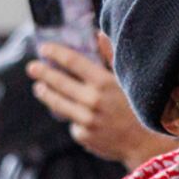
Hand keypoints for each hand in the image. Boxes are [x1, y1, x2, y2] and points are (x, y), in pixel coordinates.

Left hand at [27, 40, 177, 167]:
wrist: (146, 144)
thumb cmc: (139, 107)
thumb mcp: (128, 79)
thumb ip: (111, 56)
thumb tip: (98, 34)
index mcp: (104, 82)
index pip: (74, 62)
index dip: (57, 53)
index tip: (44, 48)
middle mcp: (93, 101)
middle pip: (59, 83)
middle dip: (43, 73)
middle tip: (32, 67)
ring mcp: (87, 120)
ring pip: (58, 104)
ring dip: (47, 94)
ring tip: (40, 88)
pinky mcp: (84, 136)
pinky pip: (72, 123)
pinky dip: (74, 118)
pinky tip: (80, 116)